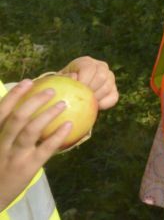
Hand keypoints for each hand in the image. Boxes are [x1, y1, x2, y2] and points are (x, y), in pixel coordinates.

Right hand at [0, 80, 71, 209]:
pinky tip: (70, 124)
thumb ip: (8, 129)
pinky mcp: (27, 167)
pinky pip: (45, 149)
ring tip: (63, 104)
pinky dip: (58, 136)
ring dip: (48, 114)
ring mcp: (14, 156)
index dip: (14, 95)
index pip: (1, 111)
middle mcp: (0, 144)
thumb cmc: (0, 165)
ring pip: (30, 131)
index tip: (28, 82)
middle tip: (51, 90)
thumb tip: (30, 106)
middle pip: (16, 118)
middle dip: (34, 101)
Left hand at [60, 56, 117, 109]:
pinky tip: (94, 108)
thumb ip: (62, 78)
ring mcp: (109, 77)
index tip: (74, 92)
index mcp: (86, 62)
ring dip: (97, 98)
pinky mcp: (114, 89)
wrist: (68, 92)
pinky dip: (104, 104)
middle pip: (102, 76)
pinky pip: (113, 97)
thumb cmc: (59, 86)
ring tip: (86, 105)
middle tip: (81, 100)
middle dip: (91, 90)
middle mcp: (101, 66)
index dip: (83, 80)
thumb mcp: (57, 81)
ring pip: (108, 87)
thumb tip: (73, 77)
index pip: (89, 68)